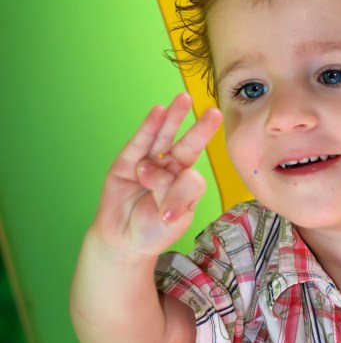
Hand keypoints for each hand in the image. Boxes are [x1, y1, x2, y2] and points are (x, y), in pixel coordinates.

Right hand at [93, 93, 222, 256]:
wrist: (124, 242)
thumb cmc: (155, 229)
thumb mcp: (176, 220)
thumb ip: (178, 196)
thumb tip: (159, 173)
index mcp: (186, 181)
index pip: (193, 174)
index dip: (188, 185)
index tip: (204, 167)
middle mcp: (169, 168)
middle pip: (185, 146)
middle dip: (198, 128)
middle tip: (213, 112)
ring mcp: (148, 162)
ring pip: (163, 139)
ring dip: (173, 119)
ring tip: (183, 99)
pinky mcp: (126, 162)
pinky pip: (140, 142)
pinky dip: (148, 127)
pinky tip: (157, 111)